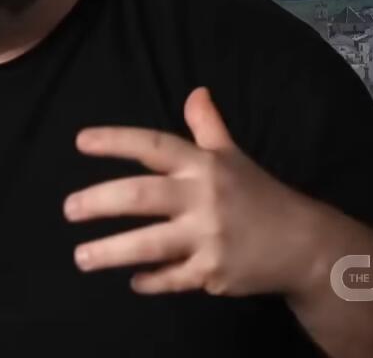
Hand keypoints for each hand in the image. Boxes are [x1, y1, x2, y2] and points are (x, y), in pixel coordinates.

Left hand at [63, 86, 334, 299]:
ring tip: (80, 257)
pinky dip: (150, 281)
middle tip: (68, 209)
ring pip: (149, 244)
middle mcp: (203, 197)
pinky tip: (133, 281)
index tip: (80, 141)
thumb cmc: (259, 196)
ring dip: (110, 251)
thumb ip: (208, 127)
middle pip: (141, 196)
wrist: (304, 245)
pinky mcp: (213, 272)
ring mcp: (208, 237)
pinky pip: (172, 278)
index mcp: (203, 165)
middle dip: (99, 202)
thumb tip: (196, 92)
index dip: (116, 141)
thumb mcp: (234, 157)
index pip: (153, 145)